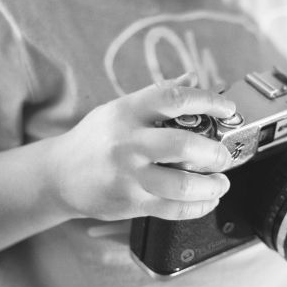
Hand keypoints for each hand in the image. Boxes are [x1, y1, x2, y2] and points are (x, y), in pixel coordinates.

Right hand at [50, 73, 235, 221]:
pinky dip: (199, 207)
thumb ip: (157, 95)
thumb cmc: (95, 139)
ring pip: (182, 184)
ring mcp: (129, 175)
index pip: (174, 99)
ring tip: (222, 182)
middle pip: (182, 145)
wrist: (58, 175)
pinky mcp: (131, 203)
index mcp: (127, 112)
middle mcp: (128, 143)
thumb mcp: (120, 108)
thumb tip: (191, 77)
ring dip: (212, 185)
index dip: (207, 101)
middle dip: (214, 152)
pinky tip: (208, 200)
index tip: (227, 108)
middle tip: (224, 155)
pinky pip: (173, 209)